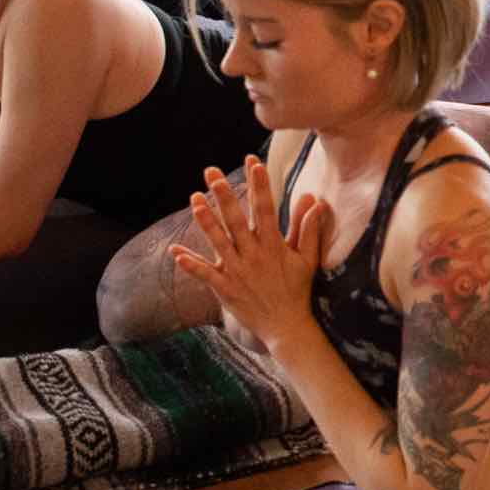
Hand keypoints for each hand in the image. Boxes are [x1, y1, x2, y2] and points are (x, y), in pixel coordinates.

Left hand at [169, 158, 326, 348]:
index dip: (260, 185)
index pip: (266, 209)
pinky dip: (190, 264)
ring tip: (194, 200)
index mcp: (274, 246)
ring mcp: (238, 272)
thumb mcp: (308, 259)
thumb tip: (315, 200)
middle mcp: (254, 256)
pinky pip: (205, 275)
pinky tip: (174, 252)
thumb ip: (309, 229)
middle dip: (224, 195)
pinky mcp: (225, 289)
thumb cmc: (297, 290)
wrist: (286, 327)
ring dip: (206, 221)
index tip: (254, 162)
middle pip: (237, 220)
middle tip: (212, 173)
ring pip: (219, 242)